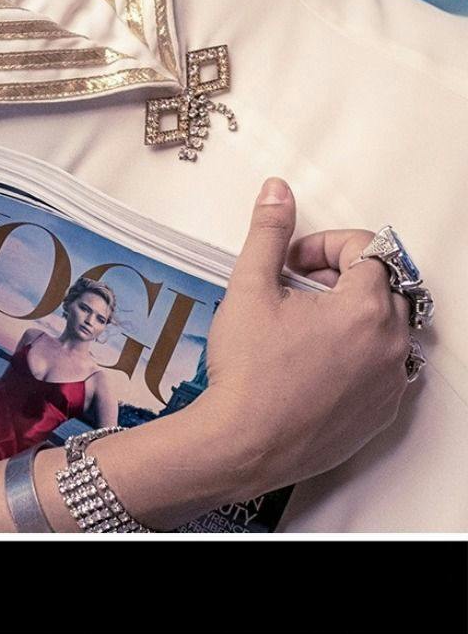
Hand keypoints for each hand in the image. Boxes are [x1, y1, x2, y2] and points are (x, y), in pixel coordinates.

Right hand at [194, 177, 413, 497]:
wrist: (243, 441)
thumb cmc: (248, 370)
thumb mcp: (250, 287)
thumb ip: (269, 233)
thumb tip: (278, 192)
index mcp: (365, 309)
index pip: (369, 250)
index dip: (325, 245)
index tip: (293, 261)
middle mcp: (390, 346)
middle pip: (383, 285)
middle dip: (340, 275)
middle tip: (295, 286)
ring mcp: (390, 383)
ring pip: (385, 327)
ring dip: (350, 313)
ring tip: (302, 323)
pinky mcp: (381, 412)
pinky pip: (383, 366)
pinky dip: (356, 352)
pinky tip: (312, 359)